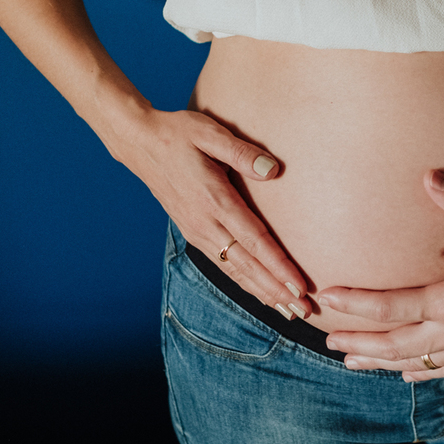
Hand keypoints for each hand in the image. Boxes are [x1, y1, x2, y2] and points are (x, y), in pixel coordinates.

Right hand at [105, 105, 311, 320]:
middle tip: (303, 311)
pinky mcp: (193, 231)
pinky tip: (259, 292)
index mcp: (215, 200)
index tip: (299, 286)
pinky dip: (243, 281)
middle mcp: (205, 223)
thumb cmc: (179, 133)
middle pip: (247, 265)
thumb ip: (243, 153)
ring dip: (262, 292)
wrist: (139, 143)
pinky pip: (222, 263)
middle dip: (276, 290)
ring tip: (287, 310)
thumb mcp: (211, 133)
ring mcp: (197, 230)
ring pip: (234, 270)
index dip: (278, 266)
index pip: (254, 241)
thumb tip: (272, 170)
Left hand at [319, 170, 443, 380]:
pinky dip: (417, 372)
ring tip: (351, 360)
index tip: (328, 295)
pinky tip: (404, 373)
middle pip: (393, 344)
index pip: (391, 307)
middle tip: (327, 337)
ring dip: (378, 361)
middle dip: (358, 341)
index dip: (356, 303)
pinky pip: (441, 370)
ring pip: (412, 362)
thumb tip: (431, 176)